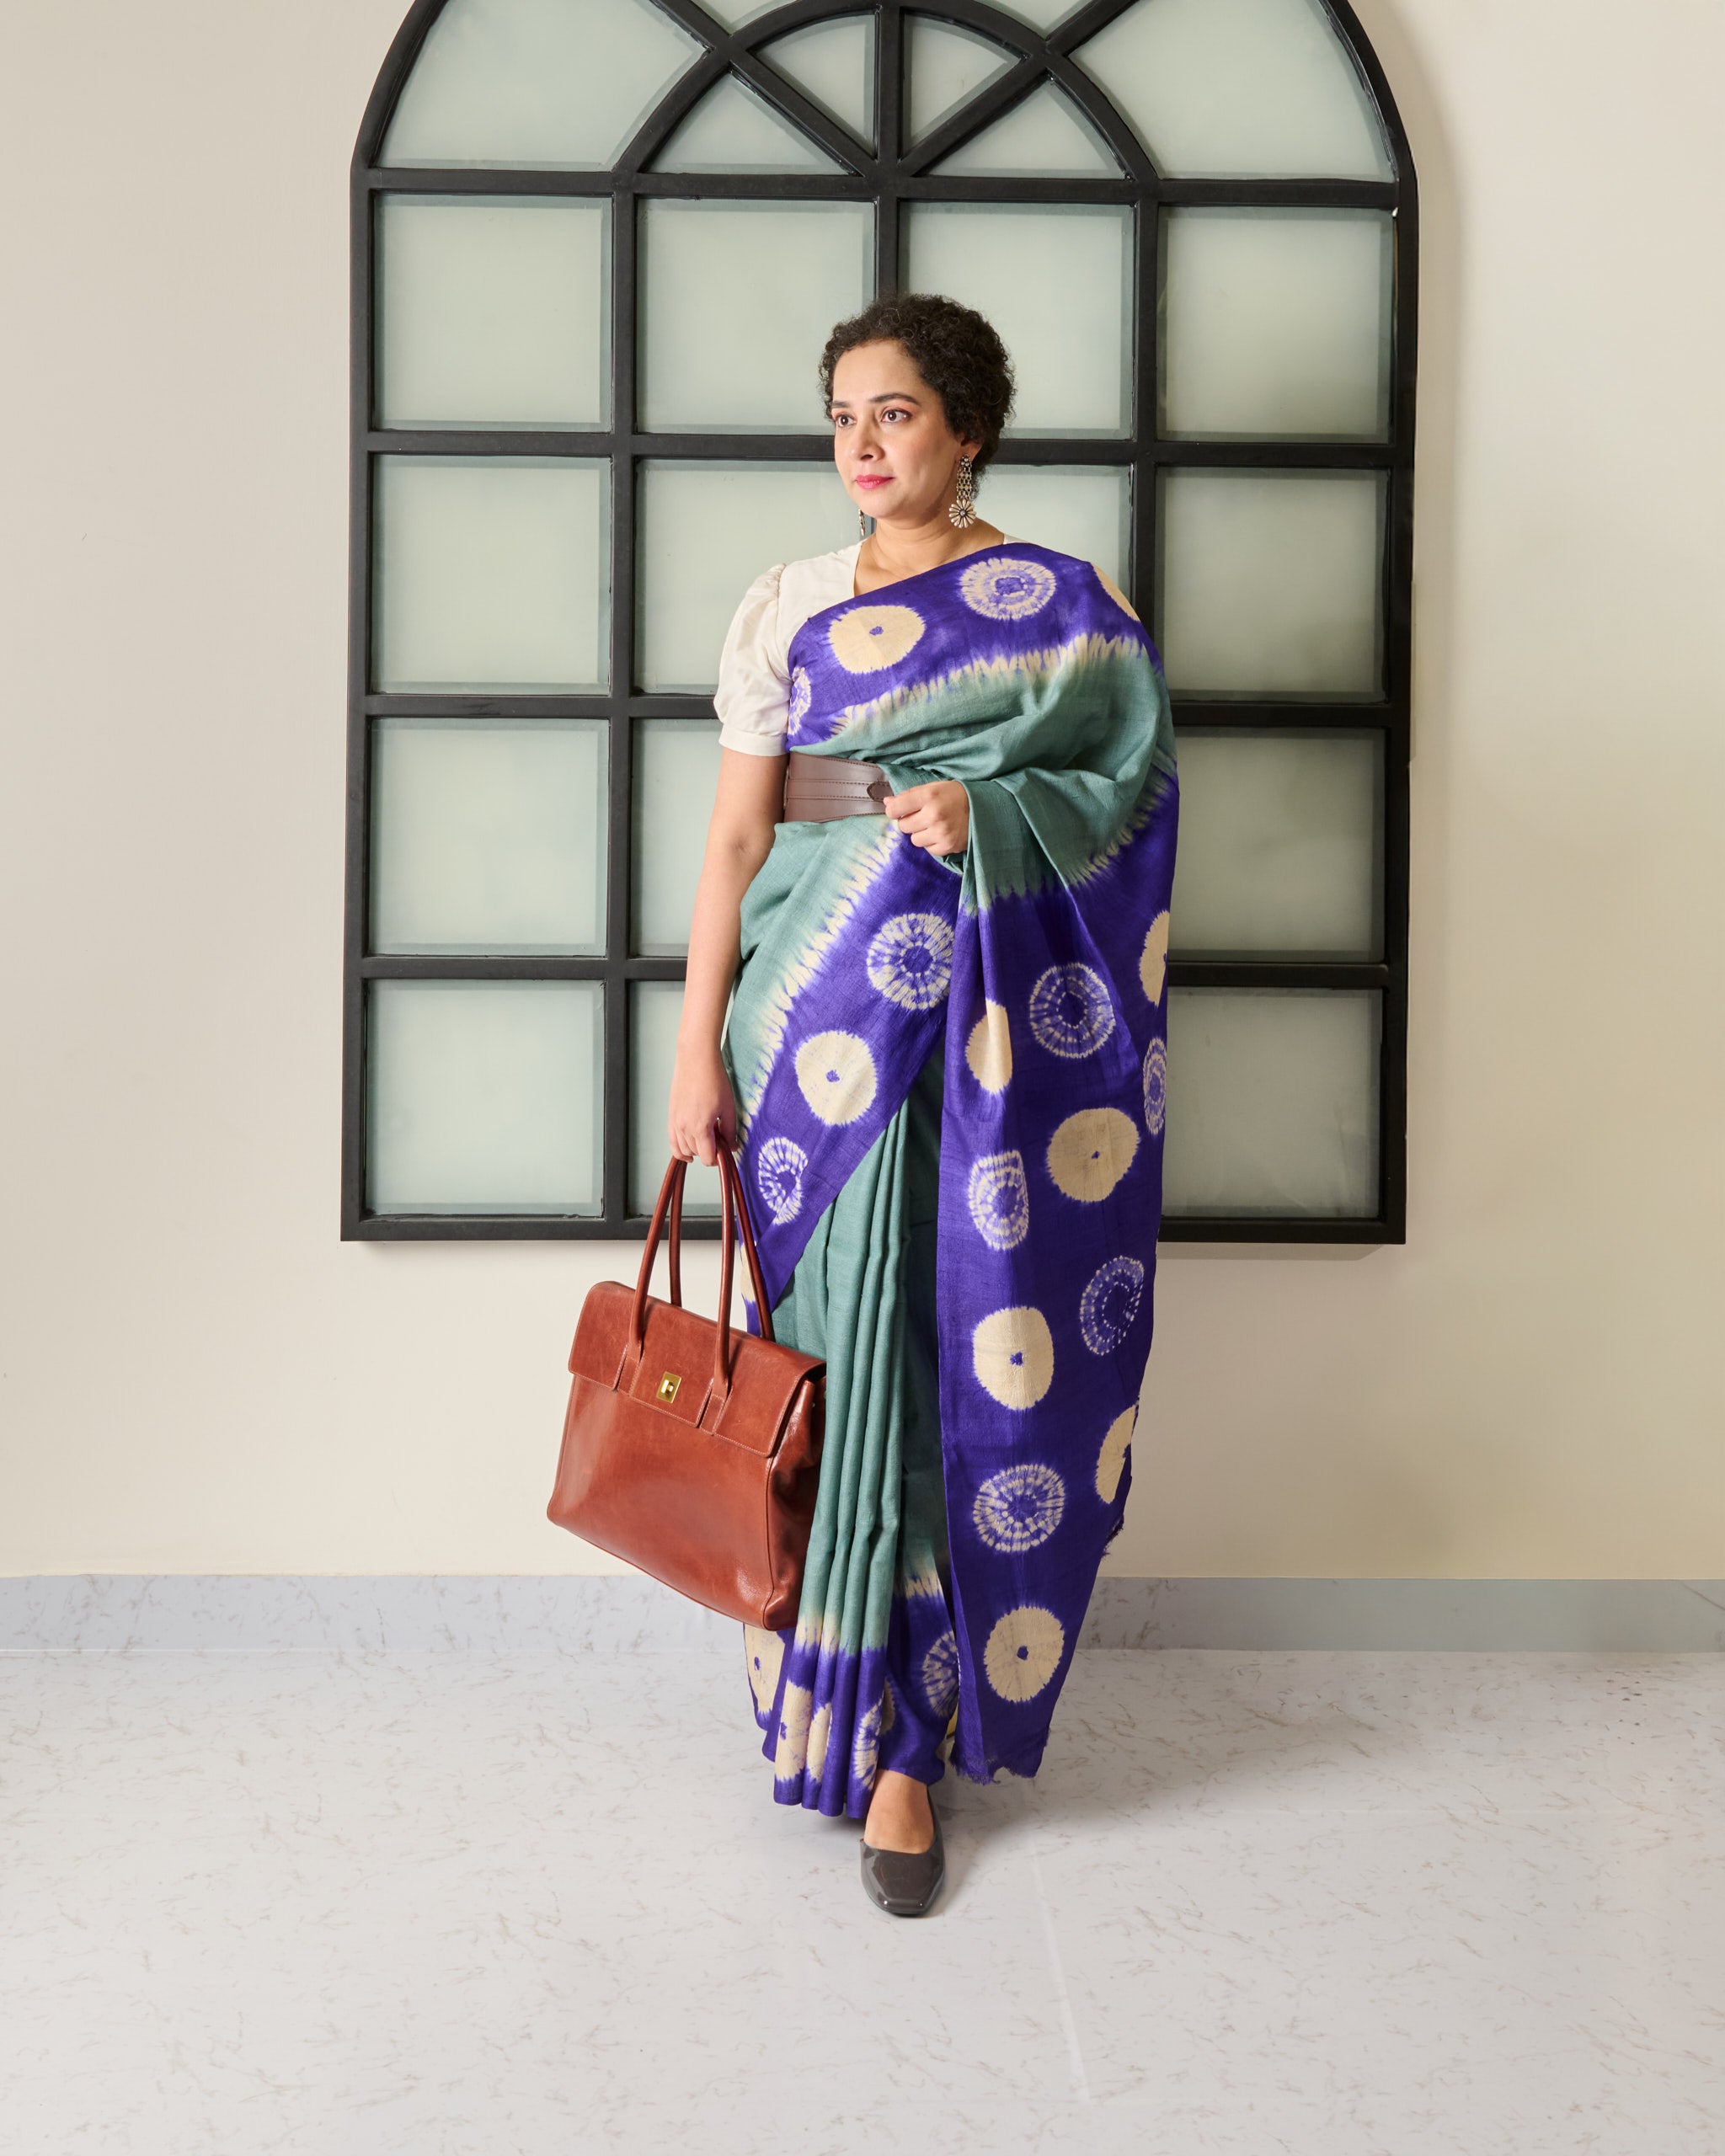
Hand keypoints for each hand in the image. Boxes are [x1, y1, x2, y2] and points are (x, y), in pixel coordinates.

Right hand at [667, 1045, 737, 1168]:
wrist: (696, 1059)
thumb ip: (730, 1131)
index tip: (725, 1151)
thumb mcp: (728, 1107)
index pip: (707, 1157)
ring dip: (695, 1150)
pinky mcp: (671, 1115)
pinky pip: (672, 1140)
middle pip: (696, 1153)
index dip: (717, 1158)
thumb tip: (732, 1147)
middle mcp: (684, 1127)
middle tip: (720, 1141)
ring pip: (682, 1149)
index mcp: (700, 1127)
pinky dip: (679, 1148)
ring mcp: (675, 1121)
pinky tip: (688, 1151)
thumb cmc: (713, 1079)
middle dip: (708, 1152)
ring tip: (707, 1139)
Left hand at [882, 779, 968, 855]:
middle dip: (910, 822)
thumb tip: (887, 802)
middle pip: (903, 826)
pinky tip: (943, 833)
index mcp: (929, 795)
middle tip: (924, 816)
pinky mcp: (947, 846)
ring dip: (921, 834)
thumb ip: (909, 795)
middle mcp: (934, 814)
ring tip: (935, 825)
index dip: (894, 810)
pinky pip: (928, 849)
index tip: (900, 810)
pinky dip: (933, 843)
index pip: (895, 808)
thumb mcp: (934, 788)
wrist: (987, 809)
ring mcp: (941, 832)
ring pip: (915, 840)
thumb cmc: (957, 796)